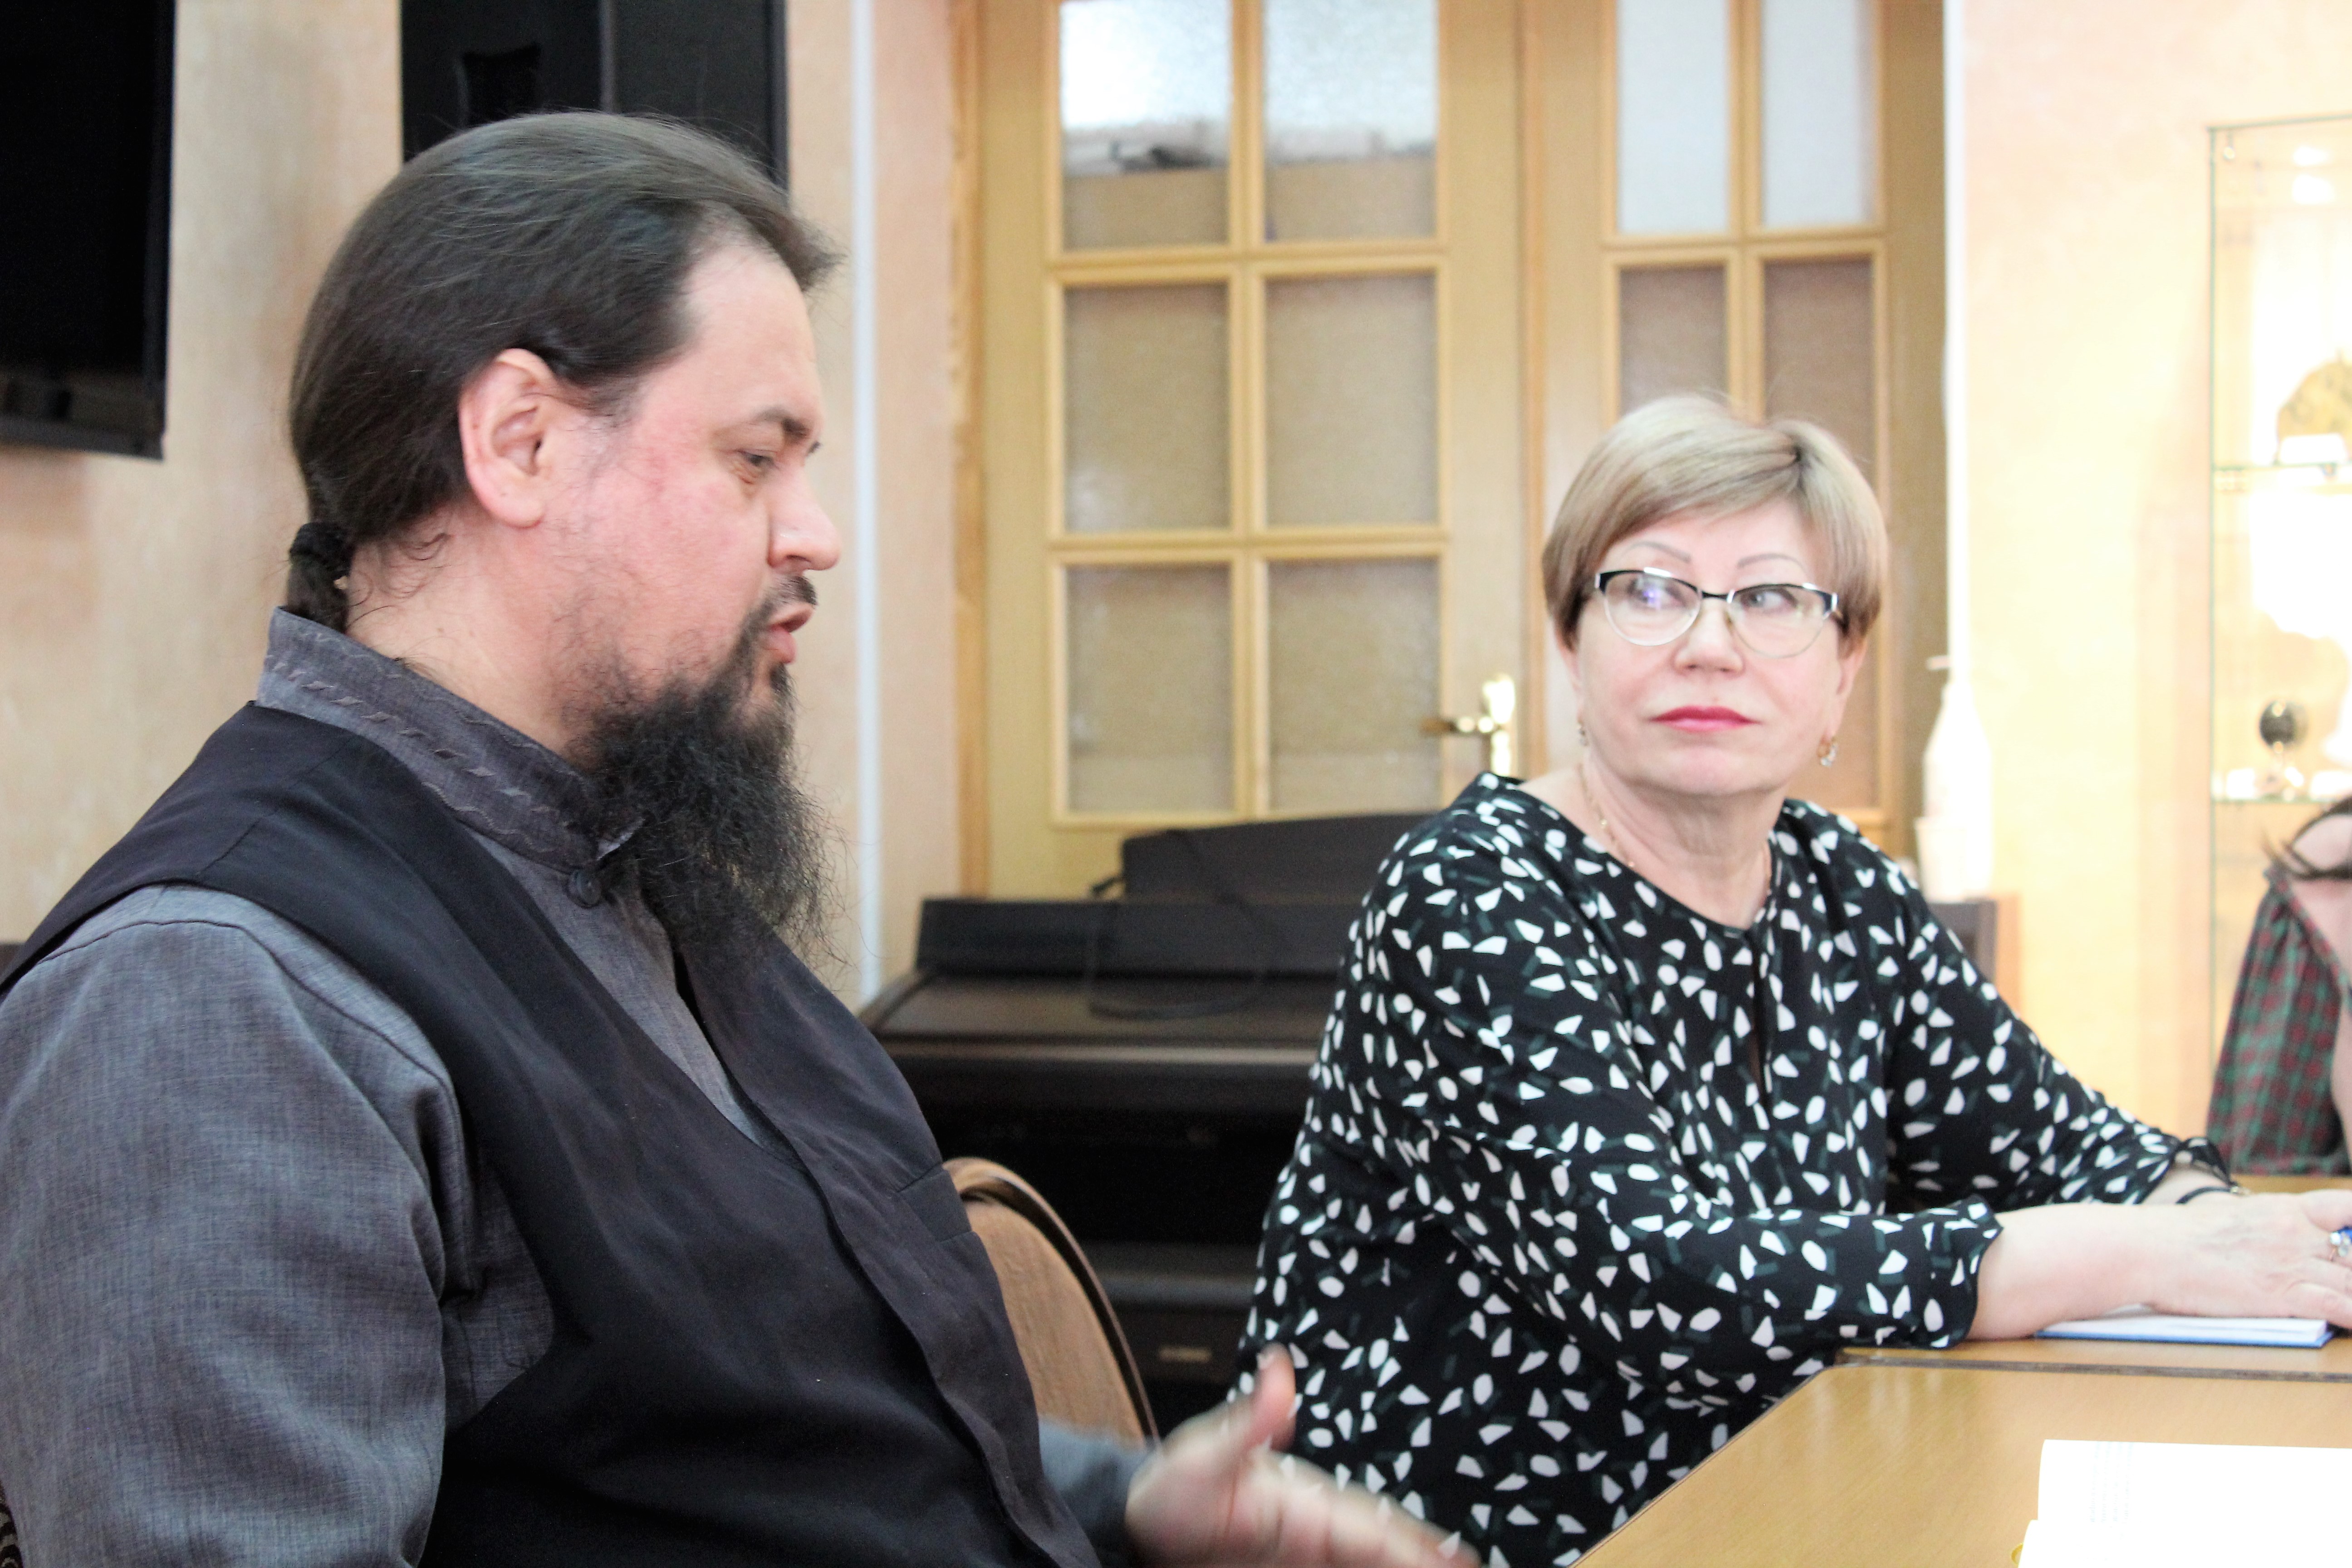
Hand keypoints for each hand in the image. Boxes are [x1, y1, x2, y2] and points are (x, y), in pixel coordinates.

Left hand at [1123, 1348, 1468, 1567]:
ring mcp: (1304, 1561)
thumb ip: (1244, 1423)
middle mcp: (1315, 1534)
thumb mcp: (1201, 1457)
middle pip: (1381, 1550)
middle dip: (1423, 1561)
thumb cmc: (1170, 1489)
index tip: (1459, 1557)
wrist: (1138, 1528)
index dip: (1414, 1544)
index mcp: (1306, 1505)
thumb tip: (1277, 1366)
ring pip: (1365, 1567)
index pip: (1371, 1527)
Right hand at [2142, 1188, 2351, 1325]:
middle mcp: (2296, 1233)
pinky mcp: (2282, 1295)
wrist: (2149, 1249)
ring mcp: (2292, 1264)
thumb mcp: (2232, 1216)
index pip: (2347, 1206)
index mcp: (2285, 1209)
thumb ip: (2265, 1227)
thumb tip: (2275, 1237)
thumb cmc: (2179, 1236)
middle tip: (2346, 1274)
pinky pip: (2340, 1307)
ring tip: (2351, 1299)